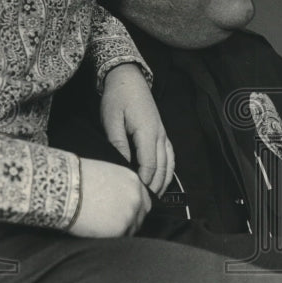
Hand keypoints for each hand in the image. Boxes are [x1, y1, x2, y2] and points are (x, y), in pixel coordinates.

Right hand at [69, 158, 151, 237]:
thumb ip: (118, 187)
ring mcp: (130, 213)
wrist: (65, 189)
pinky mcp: (120, 228)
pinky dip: (111, 239)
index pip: (141, 201)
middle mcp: (136, 196)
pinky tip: (97, 232)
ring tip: (100, 228)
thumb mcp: (106, 174)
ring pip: (131, 229)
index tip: (121, 215)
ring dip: (120, 231)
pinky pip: (120, 239)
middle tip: (111, 225)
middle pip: (140, 215)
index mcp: (133, 181)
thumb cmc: (77, 179)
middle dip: (129, 222)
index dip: (132, 210)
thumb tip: (117, 200)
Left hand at [101, 63, 174, 193]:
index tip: (134, 196)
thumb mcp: (111, 119)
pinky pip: (170, 154)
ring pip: (169, 162)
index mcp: (148, 132)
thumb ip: (118, 143)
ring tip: (153, 197)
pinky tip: (162, 178)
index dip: (143, 183)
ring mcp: (163, 133)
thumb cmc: (117, 98)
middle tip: (143, 204)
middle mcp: (160, 134)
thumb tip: (123, 165)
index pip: (149, 165)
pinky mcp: (161, 132)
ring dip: (163, 180)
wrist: (128, 78)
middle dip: (154, 187)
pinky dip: (168, 169)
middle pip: (162, 167)